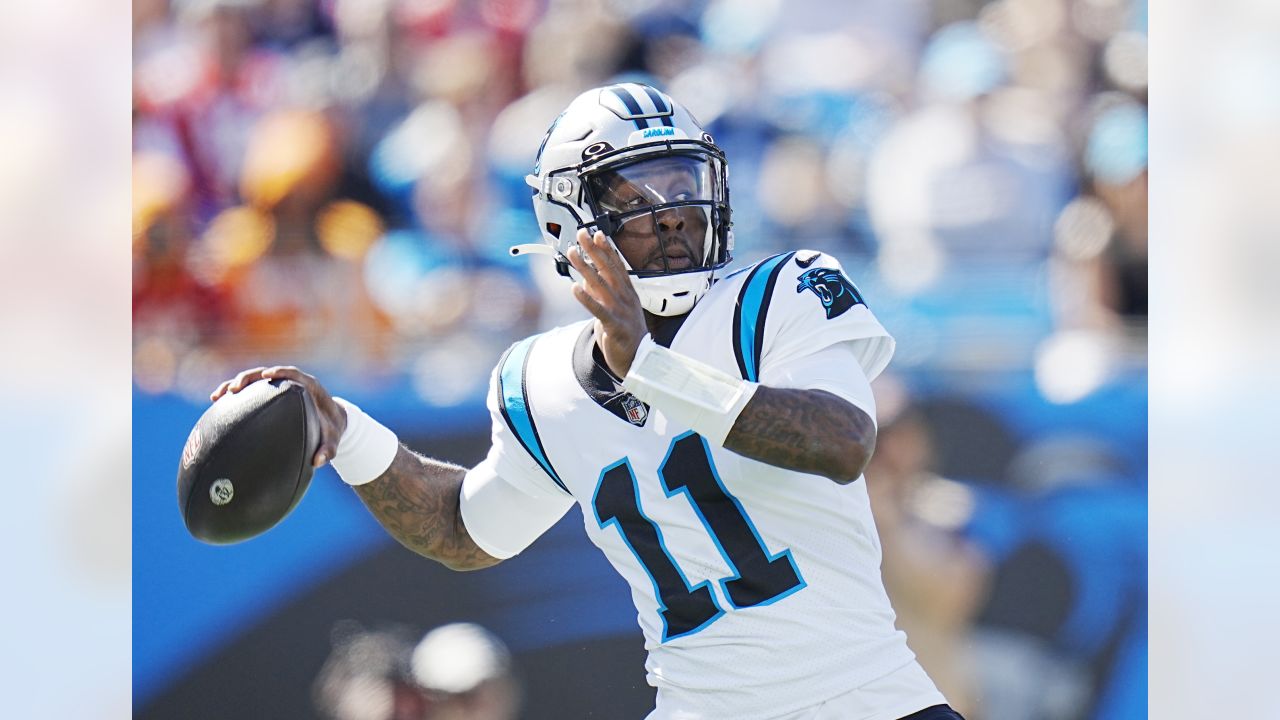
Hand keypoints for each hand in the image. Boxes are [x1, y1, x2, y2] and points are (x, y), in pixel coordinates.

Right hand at [210, 365, 346, 467]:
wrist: (330, 423)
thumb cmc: (331, 429)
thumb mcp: (332, 440)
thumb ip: (328, 450)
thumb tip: (318, 462)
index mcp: (308, 386)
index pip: (293, 374)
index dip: (281, 372)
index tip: (268, 375)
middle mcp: (290, 383)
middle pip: (266, 373)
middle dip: (248, 378)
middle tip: (234, 389)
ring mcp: (277, 388)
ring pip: (253, 380)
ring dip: (234, 384)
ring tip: (218, 396)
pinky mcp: (268, 395)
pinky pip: (249, 392)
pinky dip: (234, 396)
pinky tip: (217, 403)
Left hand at [566, 228, 647, 376]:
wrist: (639, 360)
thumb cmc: (625, 332)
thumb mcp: (615, 308)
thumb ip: (601, 292)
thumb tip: (586, 276)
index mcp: (627, 292)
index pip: (617, 266)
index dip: (607, 249)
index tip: (596, 234)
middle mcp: (625, 298)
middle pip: (608, 269)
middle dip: (594, 251)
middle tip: (581, 235)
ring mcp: (621, 311)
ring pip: (601, 285)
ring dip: (585, 267)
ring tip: (573, 253)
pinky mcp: (614, 326)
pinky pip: (598, 310)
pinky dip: (586, 298)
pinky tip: (575, 288)